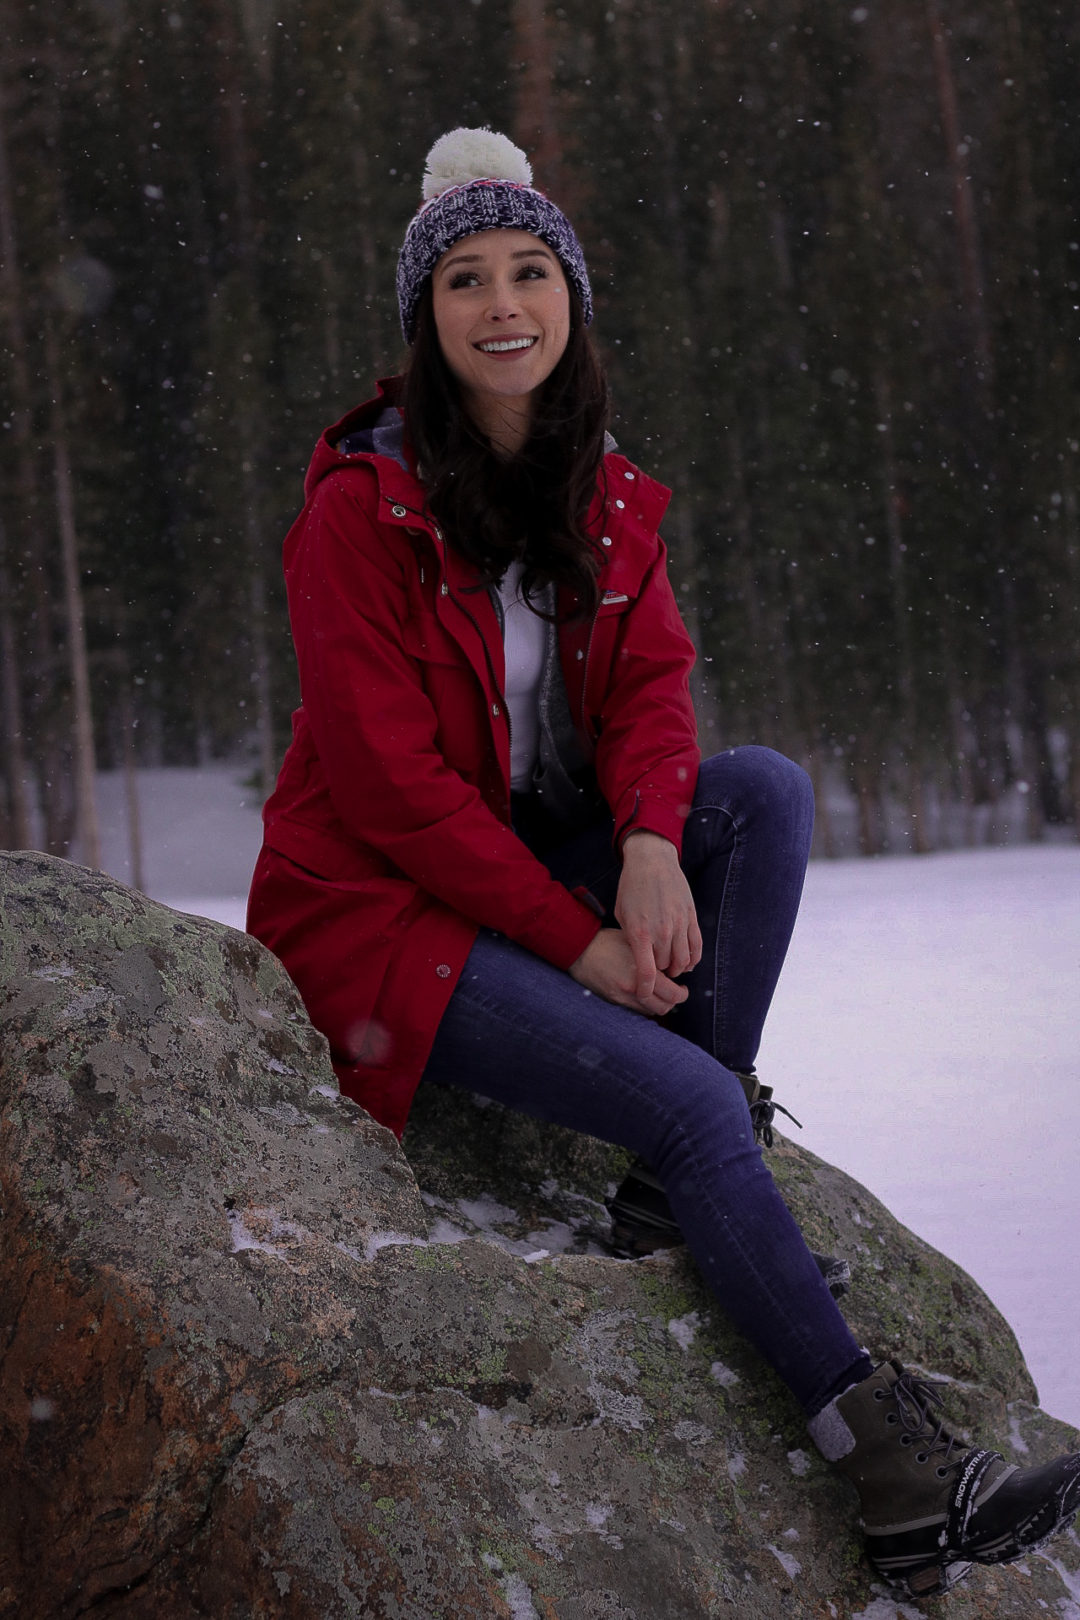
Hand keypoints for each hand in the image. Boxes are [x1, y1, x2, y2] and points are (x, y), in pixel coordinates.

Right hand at [569, 928, 688, 1015]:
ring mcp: (623, 996)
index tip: (682, 987)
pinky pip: (636, 1009)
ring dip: (659, 1004)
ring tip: (661, 993)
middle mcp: (634, 987)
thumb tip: (669, 968)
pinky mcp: (614, 1000)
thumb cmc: (607, 941)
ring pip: (651, 1011)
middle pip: (664, 1007)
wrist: (580, 950)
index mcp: (642, 971)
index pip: (673, 993)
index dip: (682, 994)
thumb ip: (652, 958)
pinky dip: (645, 1005)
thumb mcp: (634, 943)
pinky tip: (645, 993)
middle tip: (677, 993)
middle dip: (674, 1002)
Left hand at [614, 831, 701, 1001]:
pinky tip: (687, 961)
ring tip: (670, 966)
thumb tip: (640, 960)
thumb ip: (631, 939)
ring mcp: (679, 925)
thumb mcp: (622, 914)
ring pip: (684, 962)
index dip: (645, 989)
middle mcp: (662, 932)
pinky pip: (697, 947)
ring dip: (676, 968)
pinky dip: (693, 959)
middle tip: (655, 972)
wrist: (652, 860)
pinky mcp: (691, 917)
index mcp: (640, 933)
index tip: (644, 995)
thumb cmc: (631, 887)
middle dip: (659, 974)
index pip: (646, 973)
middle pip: (665, 969)